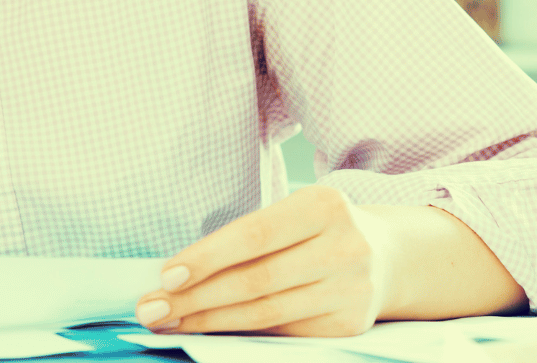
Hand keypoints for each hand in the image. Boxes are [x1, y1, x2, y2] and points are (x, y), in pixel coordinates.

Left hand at [134, 184, 396, 336]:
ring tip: (169, 321)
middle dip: (195, 297)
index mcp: (324, 205)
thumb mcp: (292, 213)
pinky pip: (281, 329)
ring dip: (209, 321)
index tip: (165, 275)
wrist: (386, 256)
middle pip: (256, 280)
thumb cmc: (315, 229)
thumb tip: (175, 273)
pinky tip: (208, 328)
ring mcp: (351, 289)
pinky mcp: (349, 323)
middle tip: (150, 308)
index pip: (254, 235)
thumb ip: (246, 239)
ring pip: (265, 312)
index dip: (207, 257)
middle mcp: (344, 247)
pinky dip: (239, 331)